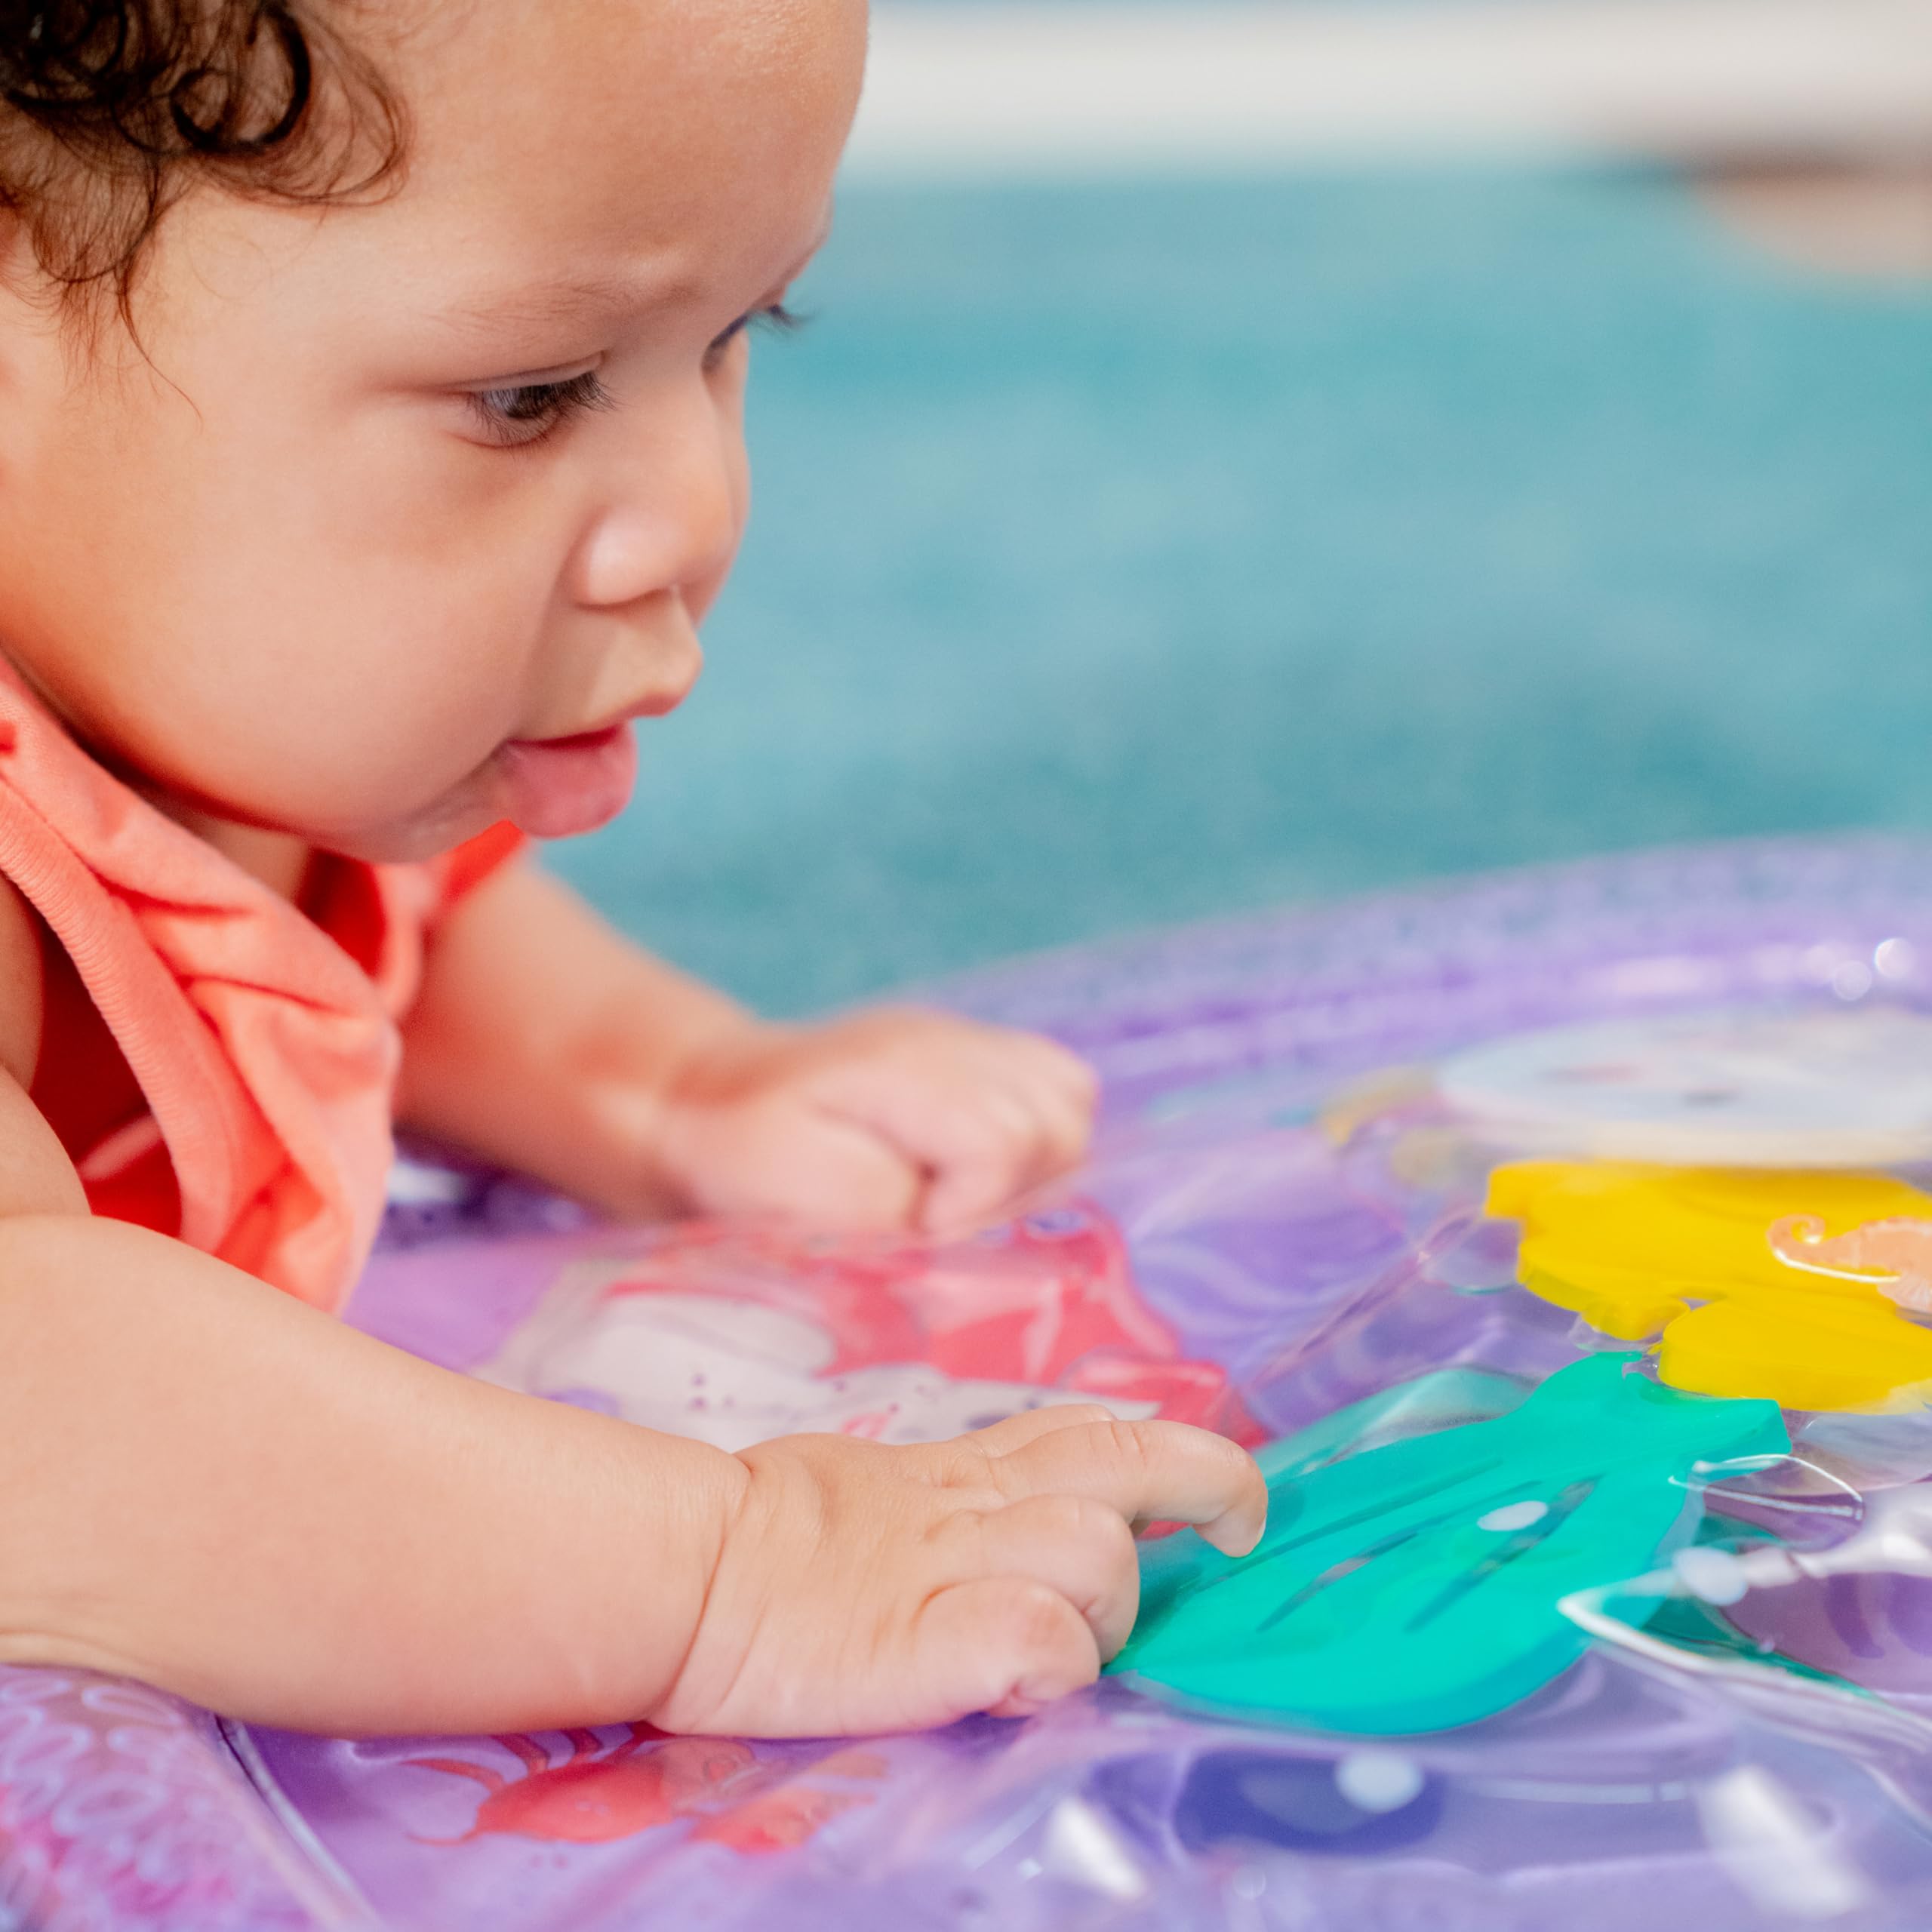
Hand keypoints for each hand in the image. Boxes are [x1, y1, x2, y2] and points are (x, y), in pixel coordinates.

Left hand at [646, 1007, 1097, 1232]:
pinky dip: (1041, 1134)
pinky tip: (981, 1165)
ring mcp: (969, 1041)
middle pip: (1056, 1121)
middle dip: (1011, 1188)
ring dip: (1036, 1164)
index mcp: (899, 1070)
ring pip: (1071, 1100)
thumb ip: (883, 1206)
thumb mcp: (792, 1186)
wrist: (713, 1096)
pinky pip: (1061, 1086)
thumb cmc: (743, 1150)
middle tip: (938, 1215)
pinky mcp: (979, 1054)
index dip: (971, 1204)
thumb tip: (957, 1224)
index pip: (1001, 1139)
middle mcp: (949, 1043)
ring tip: (963, 1193)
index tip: (917, 1227)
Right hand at [651, 1405, 1265, 1736]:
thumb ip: (947, 1498)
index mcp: (963, 1469)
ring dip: (1108, 1606)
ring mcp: (958, 1565)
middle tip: (1238, 1528)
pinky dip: (1054, 1664)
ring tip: (1063, 1648)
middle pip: (1127, 1459)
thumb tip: (1008, 1529)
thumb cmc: (764, 1537)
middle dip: (1208, 1483)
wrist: (687, 1568)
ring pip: (1100, 1551)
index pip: (1090, 1433)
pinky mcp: (931, 1638)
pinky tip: (1016, 1684)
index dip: (1171, 1454)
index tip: (1212, 1495)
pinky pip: (1042, 1639)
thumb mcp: (873, 1489)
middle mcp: (978, 1504)